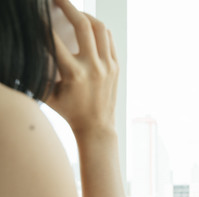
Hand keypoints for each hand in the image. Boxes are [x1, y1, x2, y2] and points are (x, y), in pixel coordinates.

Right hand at [45, 0, 118, 134]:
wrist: (96, 127)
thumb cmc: (68, 111)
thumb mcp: (47, 93)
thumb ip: (38, 71)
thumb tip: (27, 53)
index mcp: (74, 74)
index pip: (54, 39)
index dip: (42, 23)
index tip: (36, 14)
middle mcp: (94, 67)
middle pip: (82, 25)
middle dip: (67, 6)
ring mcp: (108, 66)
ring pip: (100, 28)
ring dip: (85, 14)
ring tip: (73, 11)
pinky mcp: (116, 67)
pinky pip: (109, 39)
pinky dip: (98, 29)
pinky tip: (88, 26)